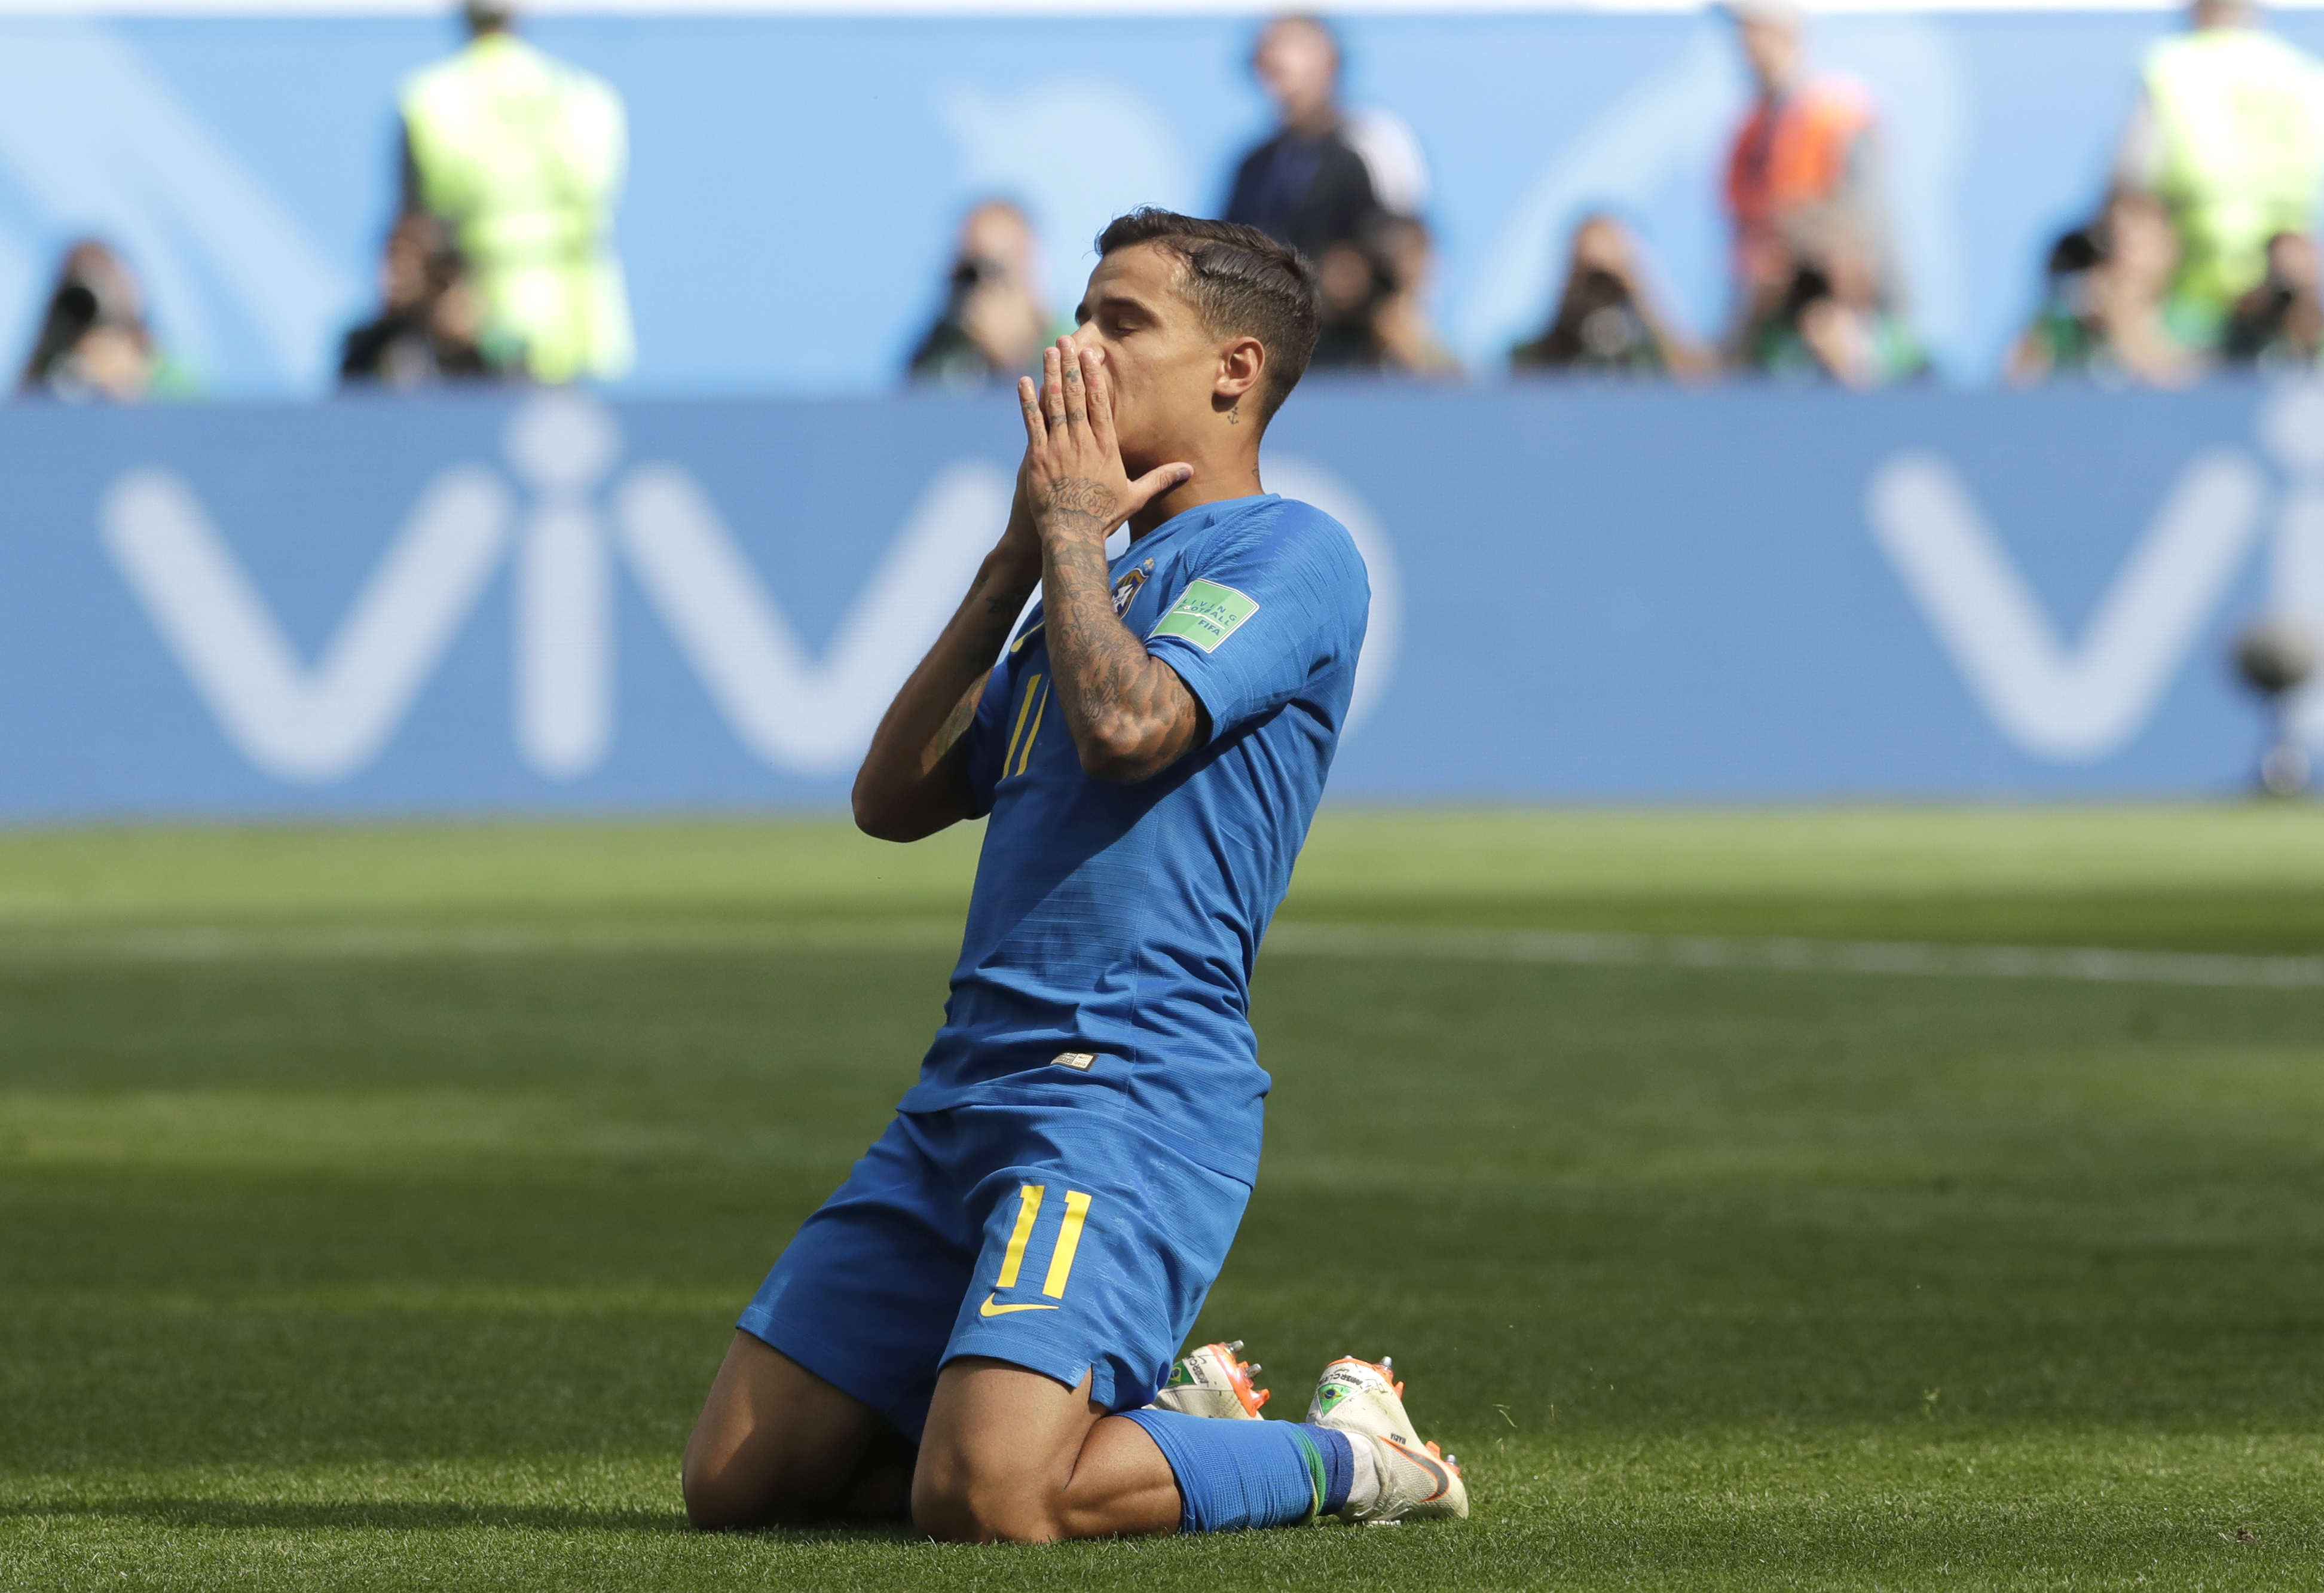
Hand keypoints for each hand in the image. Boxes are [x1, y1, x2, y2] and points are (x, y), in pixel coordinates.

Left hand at [1017, 339, 1189, 549]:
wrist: (1072, 536)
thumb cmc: (1103, 518)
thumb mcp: (1135, 497)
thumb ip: (1160, 479)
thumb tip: (1189, 471)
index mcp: (1107, 447)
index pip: (1101, 403)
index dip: (1096, 375)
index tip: (1093, 353)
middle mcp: (1083, 442)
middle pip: (1077, 395)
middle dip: (1073, 365)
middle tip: (1067, 339)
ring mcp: (1059, 448)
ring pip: (1055, 403)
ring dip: (1052, 374)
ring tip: (1049, 351)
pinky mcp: (1038, 458)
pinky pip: (1032, 423)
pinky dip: (1028, 401)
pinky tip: (1025, 382)